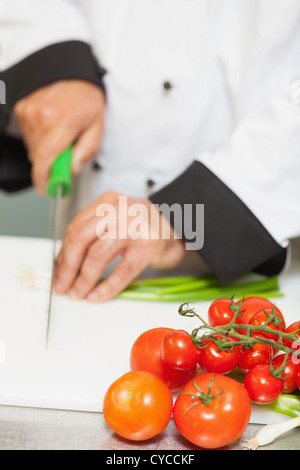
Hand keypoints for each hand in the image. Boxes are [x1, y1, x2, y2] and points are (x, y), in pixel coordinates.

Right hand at [14, 80, 104, 193]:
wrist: (72, 72)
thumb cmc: (86, 98)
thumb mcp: (97, 127)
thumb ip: (86, 151)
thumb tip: (72, 170)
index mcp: (63, 121)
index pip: (46, 158)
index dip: (43, 178)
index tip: (46, 188)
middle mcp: (42, 116)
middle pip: (38, 157)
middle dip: (51, 164)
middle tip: (65, 157)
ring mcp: (29, 112)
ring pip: (32, 148)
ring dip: (45, 151)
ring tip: (60, 136)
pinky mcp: (21, 109)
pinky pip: (27, 136)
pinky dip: (39, 139)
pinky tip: (50, 128)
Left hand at [54, 191, 186, 301]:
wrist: (182, 228)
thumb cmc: (146, 228)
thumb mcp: (118, 221)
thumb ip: (94, 234)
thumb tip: (66, 263)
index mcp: (107, 202)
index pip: (76, 227)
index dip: (63, 253)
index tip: (59, 271)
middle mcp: (119, 210)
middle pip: (81, 238)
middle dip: (67, 266)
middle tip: (62, 285)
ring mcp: (135, 227)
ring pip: (98, 255)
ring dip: (84, 278)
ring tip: (79, 293)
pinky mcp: (148, 246)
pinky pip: (122, 271)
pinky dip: (107, 287)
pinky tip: (98, 296)